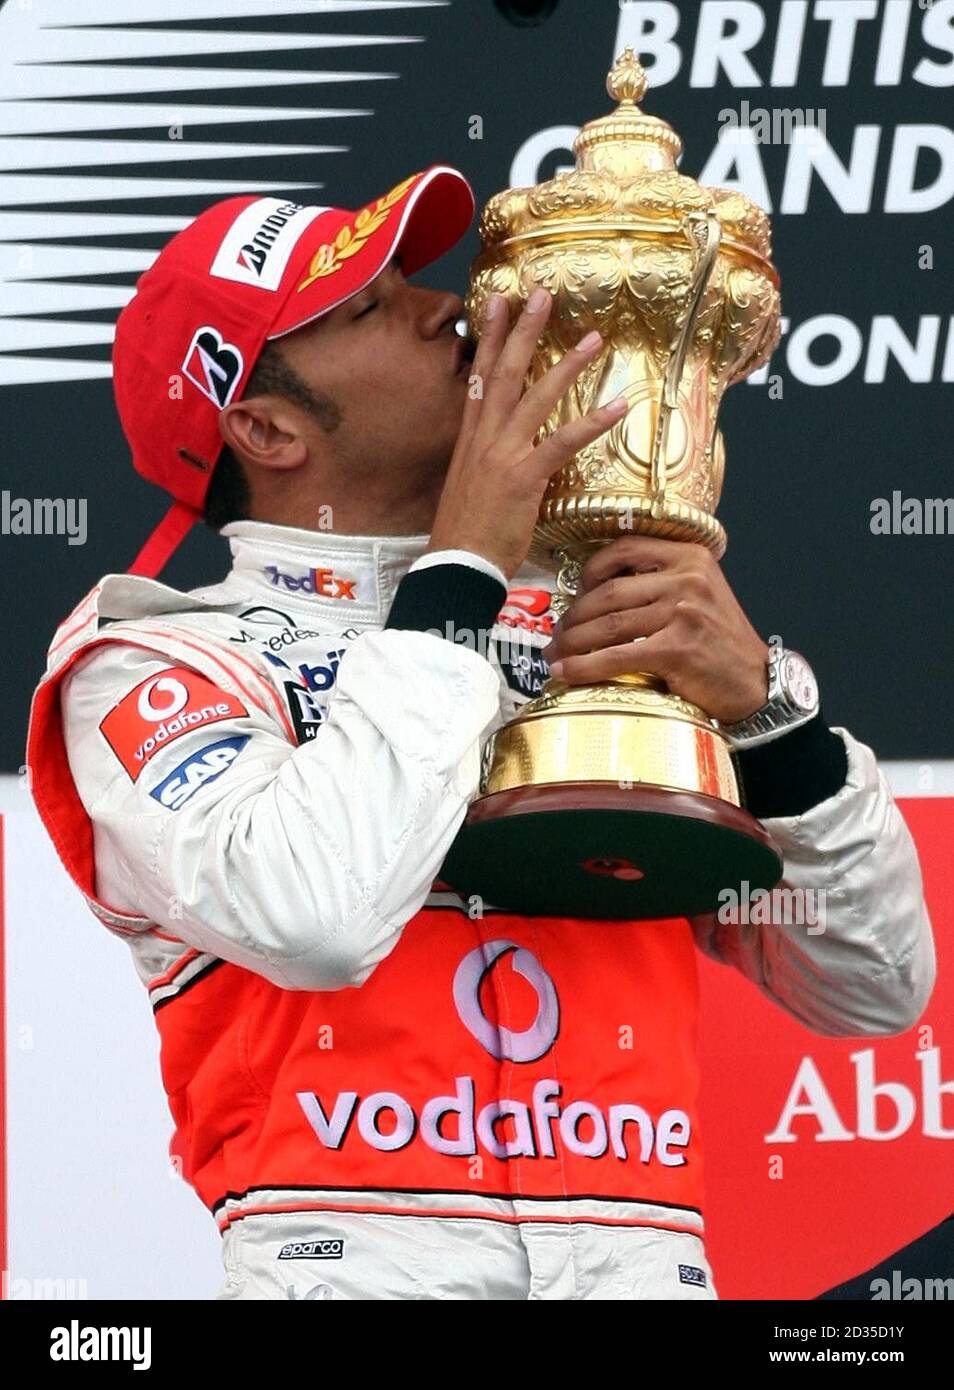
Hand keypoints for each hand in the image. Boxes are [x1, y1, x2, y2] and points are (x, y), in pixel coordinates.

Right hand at [426, 290, 627, 580]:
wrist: (456, 566)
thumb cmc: (466, 534)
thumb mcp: (470, 486)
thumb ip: (489, 460)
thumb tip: (505, 449)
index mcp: (471, 439)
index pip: (480, 377)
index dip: (489, 337)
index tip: (498, 303)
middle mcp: (485, 438)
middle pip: (505, 373)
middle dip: (523, 330)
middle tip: (541, 295)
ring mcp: (503, 455)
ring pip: (537, 398)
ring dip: (566, 365)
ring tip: (592, 338)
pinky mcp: (524, 477)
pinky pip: (562, 443)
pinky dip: (591, 423)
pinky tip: (616, 406)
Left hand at [542, 536, 769, 722]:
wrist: (755, 682)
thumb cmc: (721, 643)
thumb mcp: (700, 594)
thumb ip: (660, 582)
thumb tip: (599, 592)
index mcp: (690, 557)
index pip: (626, 548)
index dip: (591, 571)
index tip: (575, 592)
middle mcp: (687, 578)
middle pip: (610, 591)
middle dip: (573, 616)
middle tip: (556, 635)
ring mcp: (683, 612)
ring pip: (608, 623)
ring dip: (572, 642)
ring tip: (556, 654)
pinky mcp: (678, 648)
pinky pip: (617, 655)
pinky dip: (585, 666)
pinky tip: (567, 672)